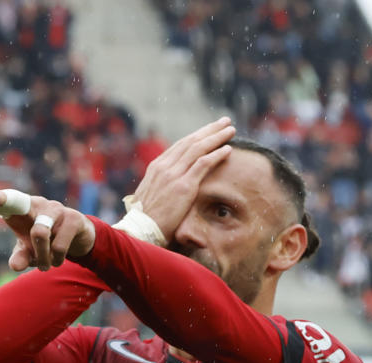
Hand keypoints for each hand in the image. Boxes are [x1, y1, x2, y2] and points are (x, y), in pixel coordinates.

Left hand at [0, 187, 95, 271]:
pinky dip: (55, 259)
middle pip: (17, 202)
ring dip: (41, 258)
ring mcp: (55, 209)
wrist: (80, 237)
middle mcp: (37, 204)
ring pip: (39, 233)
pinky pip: (59, 245)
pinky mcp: (73, 218)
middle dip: (1, 199)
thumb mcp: (31, 250)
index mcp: (23, 210)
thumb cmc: (48, 240)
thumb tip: (15, 267)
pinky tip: (56, 261)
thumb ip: (21, 256)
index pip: (5, 202)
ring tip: (44, 267)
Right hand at [128, 117, 234, 242]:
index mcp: (157, 167)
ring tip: (231, 130)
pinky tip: (228, 149)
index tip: (210, 130)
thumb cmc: (146, 220)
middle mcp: (164, 166)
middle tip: (225, 121)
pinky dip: (216, 155)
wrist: (140, 231)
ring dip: (217, 137)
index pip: (180, 145)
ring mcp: (173, 175)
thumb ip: (162, 185)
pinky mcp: (183, 186)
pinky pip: (203, 164)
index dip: (197, 135)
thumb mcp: (151, 196)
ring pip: (198, 148)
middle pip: (191, 141)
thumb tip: (170, 185)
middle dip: (210, 129)